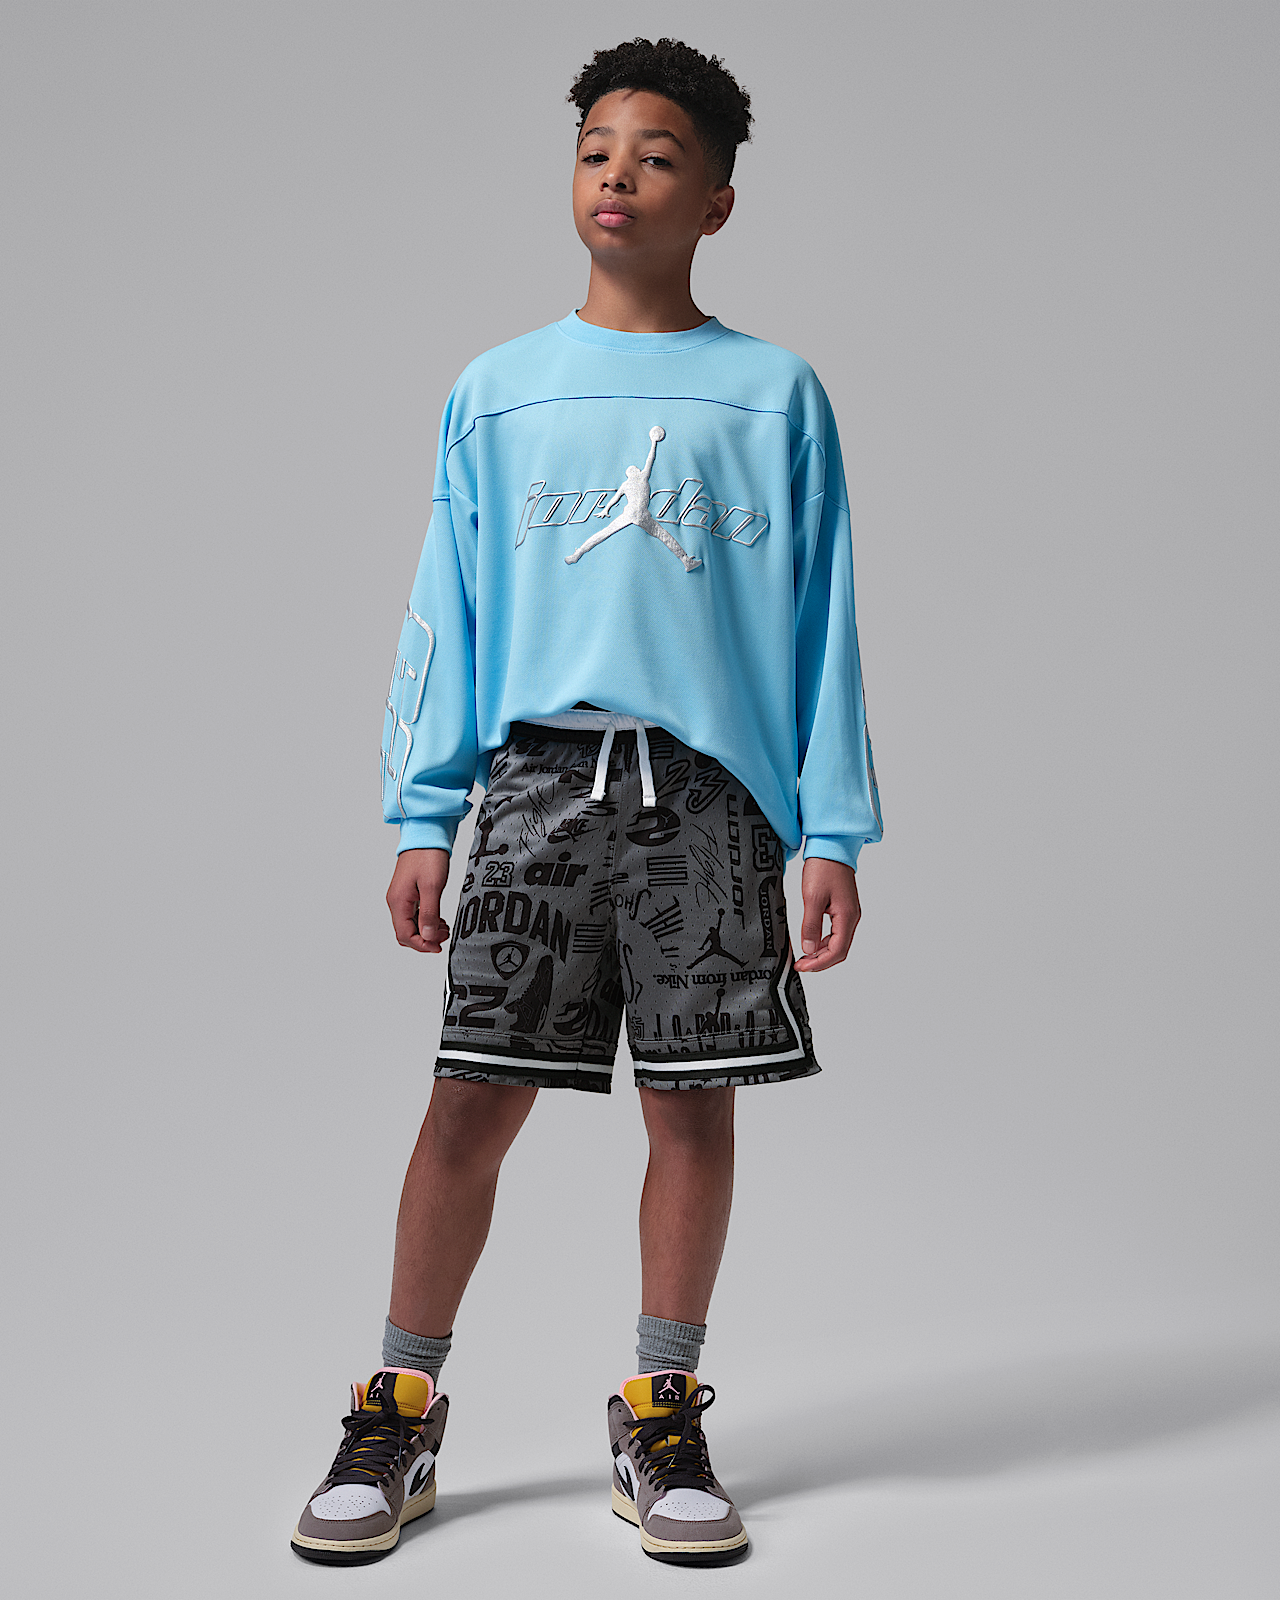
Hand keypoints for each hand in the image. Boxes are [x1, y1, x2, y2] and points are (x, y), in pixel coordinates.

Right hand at [387, 848, 451, 952]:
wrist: (426, 834)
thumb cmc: (428, 856)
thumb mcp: (433, 886)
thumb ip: (429, 913)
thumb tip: (427, 936)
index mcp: (398, 901)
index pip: (405, 935)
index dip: (422, 945)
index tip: (439, 946)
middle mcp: (396, 901)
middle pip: (405, 933)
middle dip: (424, 939)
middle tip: (443, 936)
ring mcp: (401, 897)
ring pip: (410, 925)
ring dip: (426, 931)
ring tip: (444, 927)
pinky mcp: (408, 892)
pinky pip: (414, 915)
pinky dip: (426, 921)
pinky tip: (439, 919)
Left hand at [794, 858, 859, 972]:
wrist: (831, 846)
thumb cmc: (823, 867)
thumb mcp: (812, 897)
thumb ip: (810, 925)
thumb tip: (808, 949)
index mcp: (847, 916)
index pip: (837, 951)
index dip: (819, 963)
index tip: (802, 967)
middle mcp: (851, 917)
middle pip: (839, 950)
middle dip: (821, 961)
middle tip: (801, 965)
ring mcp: (848, 913)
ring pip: (838, 942)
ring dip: (821, 953)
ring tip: (803, 956)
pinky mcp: (842, 908)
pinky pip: (835, 932)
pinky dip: (823, 941)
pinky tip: (810, 942)